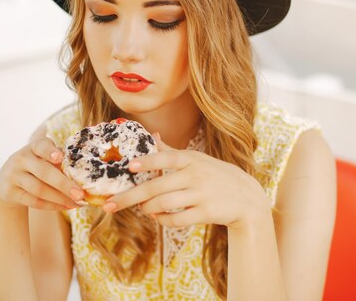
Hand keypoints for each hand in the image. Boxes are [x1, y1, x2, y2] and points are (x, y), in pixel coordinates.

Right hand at [0, 137, 85, 210]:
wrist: (8, 181)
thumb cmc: (37, 166)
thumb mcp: (44, 158)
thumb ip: (60, 161)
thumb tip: (86, 174)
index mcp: (33, 147)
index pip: (41, 146)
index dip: (50, 151)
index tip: (60, 158)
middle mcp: (21, 159)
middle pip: (44, 172)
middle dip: (64, 184)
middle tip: (81, 194)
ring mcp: (14, 176)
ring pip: (40, 190)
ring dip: (61, 198)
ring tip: (77, 203)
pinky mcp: (10, 193)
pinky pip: (34, 201)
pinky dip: (53, 206)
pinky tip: (66, 206)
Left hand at [103, 134, 270, 228]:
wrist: (246, 197)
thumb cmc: (215, 175)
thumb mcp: (197, 159)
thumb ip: (172, 150)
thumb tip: (151, 136)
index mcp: (190, 159)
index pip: (166, 157)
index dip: (148, 161)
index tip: (129, 166)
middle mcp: (195, 175)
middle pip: (156, 186)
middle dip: (130, 197)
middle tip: (109, 204)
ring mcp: (201, 195)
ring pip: (164, 204)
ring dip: (147, 209)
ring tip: (141, 209)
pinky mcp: (206, 213)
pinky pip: (177, 220)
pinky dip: (162, 220)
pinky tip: (157, 217)